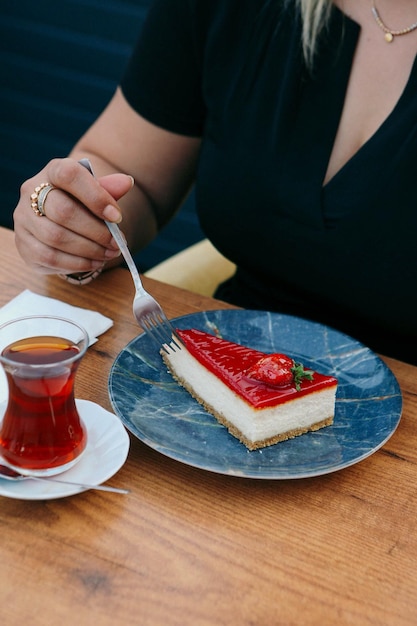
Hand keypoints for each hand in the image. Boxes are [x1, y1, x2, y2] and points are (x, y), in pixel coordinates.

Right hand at [14, 158, 133, 275]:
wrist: (62, 222)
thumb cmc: (82, 204)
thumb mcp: (96, 193)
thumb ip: (109, 189)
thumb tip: (126, 182)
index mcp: (52, 171)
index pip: (69, 175)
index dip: (95, 197)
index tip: (117, 217)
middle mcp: (31, 192)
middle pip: (63, 211)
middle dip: (96, 231)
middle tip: (117, 243)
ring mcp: (24, 220)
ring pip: (56, 237)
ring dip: (89, 250)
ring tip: (109, 254)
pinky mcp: (24, 245)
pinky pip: (50, 258)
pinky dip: (77, 263)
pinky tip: (94, 263)